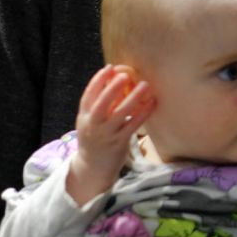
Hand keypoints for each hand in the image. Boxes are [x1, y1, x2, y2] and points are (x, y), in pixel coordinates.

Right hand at [67, 65, 154, 204]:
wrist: (92, 168)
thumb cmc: (94, 139)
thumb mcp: (90, 122)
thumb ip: (98, 106)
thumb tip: (113, 82)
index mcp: (84, 117)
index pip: (88, 96)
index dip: (97, 81)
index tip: (108, 68)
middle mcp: (93, 125)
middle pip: (101, 104)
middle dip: (112, 88)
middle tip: (124, 75)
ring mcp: (106, 135)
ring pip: (120, 114)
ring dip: (133, 98)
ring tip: (145, 85)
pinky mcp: (119, 143)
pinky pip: (133, 125)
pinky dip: (143, 113)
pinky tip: (152, 103)